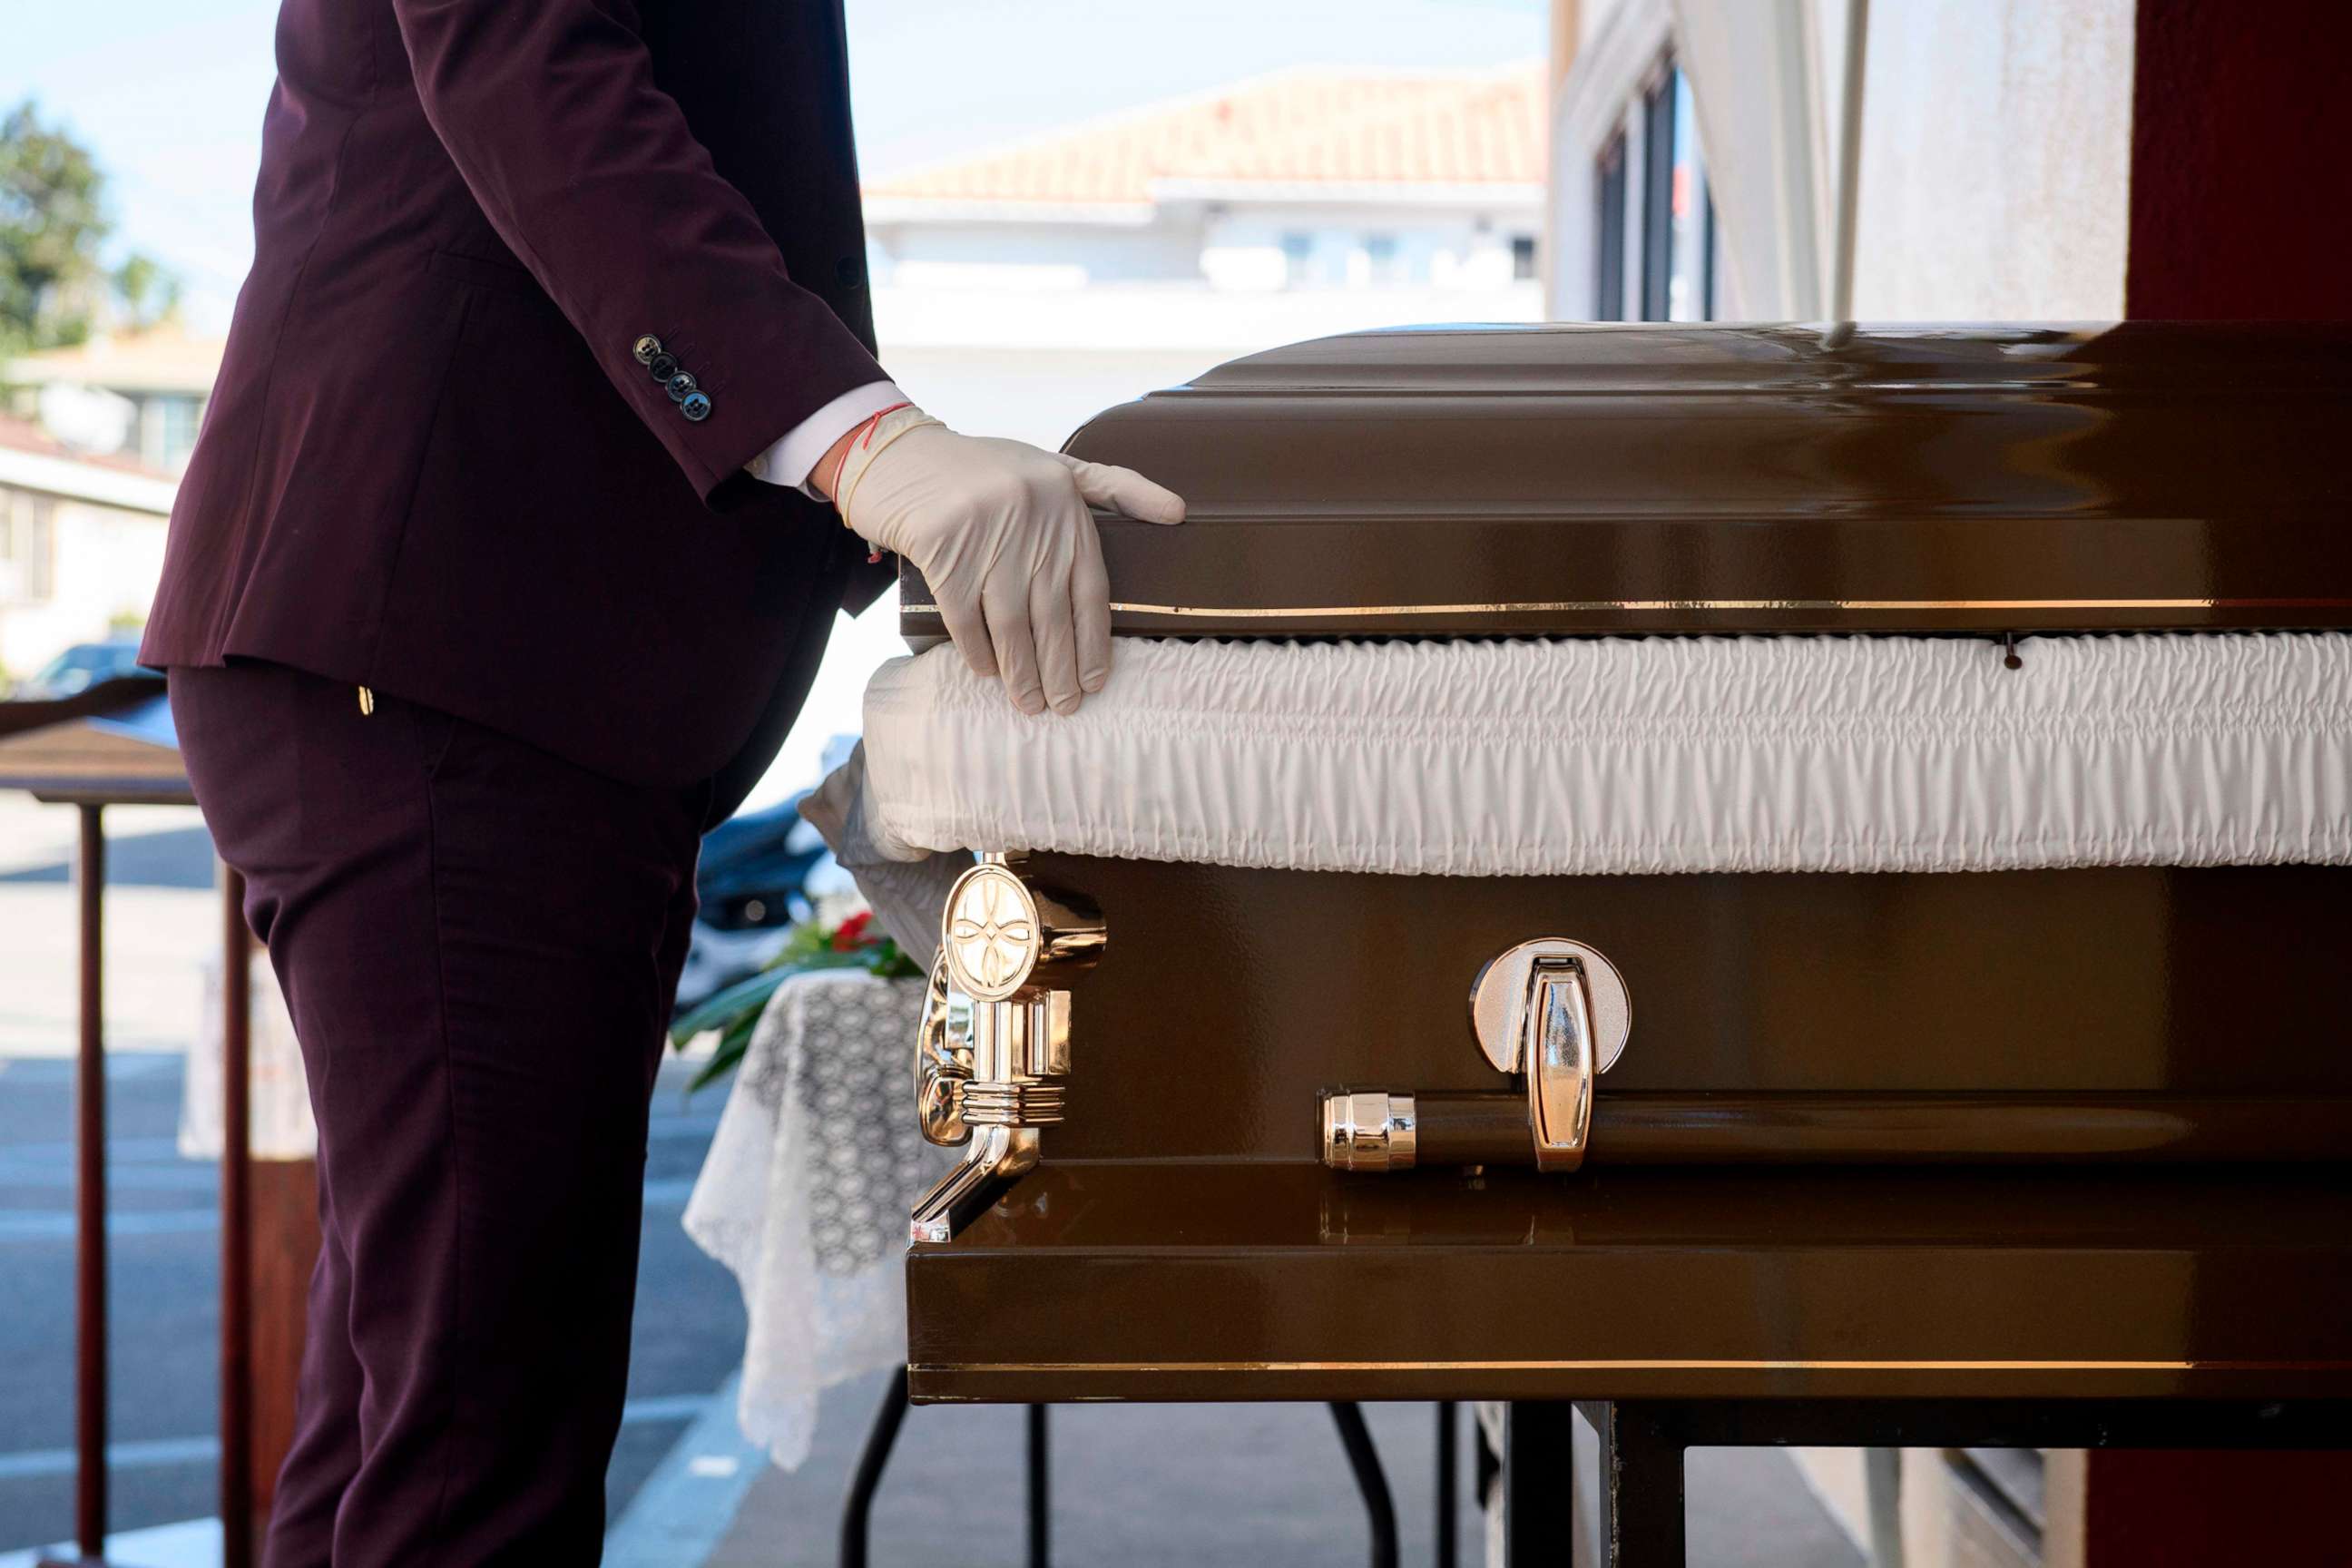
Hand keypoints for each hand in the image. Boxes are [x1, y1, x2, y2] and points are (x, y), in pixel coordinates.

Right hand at [824, 408, 1184, 714]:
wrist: (895, 452)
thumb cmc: (980, 468)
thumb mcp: (1052, 466)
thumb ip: (1113, 487)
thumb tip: (1180, 513)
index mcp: (1064, 501)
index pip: (1090, 587)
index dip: (1094, 642)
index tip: (1095, 682)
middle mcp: (1032, 514)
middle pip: (1053, 612)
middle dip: (1060, 668)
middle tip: (1064, 708)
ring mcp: (985, 527)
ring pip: (1011, 620)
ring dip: (1021, 671)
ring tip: (1029, 704)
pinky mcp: (940, 541)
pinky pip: (964, 613)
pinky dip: (978, 649)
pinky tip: (988, 672)